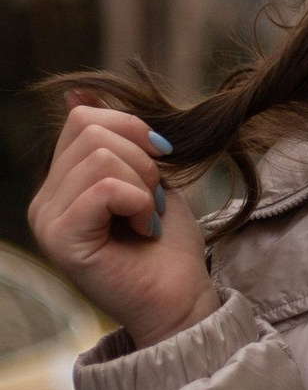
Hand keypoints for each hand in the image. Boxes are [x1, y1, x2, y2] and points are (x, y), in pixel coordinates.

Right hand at [28, 93, 220, 348]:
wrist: (181, 297)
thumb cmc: (168, 242)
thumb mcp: (147, 177)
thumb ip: (118, 140)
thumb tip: (76, 92)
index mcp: (61, 183)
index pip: (83, 118)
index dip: (132, 129)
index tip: (161, 160)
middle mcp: (44, 201)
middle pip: (91, 131)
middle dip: (142, 159)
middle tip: (154, 200)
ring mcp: (47, 221)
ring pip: (100, 158)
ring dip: (144, 185)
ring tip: (148, 217)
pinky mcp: (62, 241)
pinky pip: (104, 190)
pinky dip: (138, 203)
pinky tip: (145, 228)